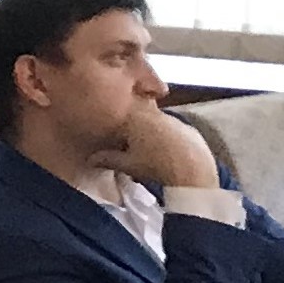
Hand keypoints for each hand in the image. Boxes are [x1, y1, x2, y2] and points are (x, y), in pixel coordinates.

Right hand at [98, 106, 220, 191]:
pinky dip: (167, 139)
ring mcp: (173, 119)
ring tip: (150, 155)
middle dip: (132, 132)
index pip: (119, 119)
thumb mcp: (128, 164)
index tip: (112, 144)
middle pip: (138, 119)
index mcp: (136, 117)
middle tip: (130, 151)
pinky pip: (172, 131)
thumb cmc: (156, 165)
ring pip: (156, 124)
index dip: (114, 132)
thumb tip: (90, 159)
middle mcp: (154, 113)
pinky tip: (168, 155)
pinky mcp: (188, 128)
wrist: (193, 169)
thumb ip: (108, 159)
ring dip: (150, 135)